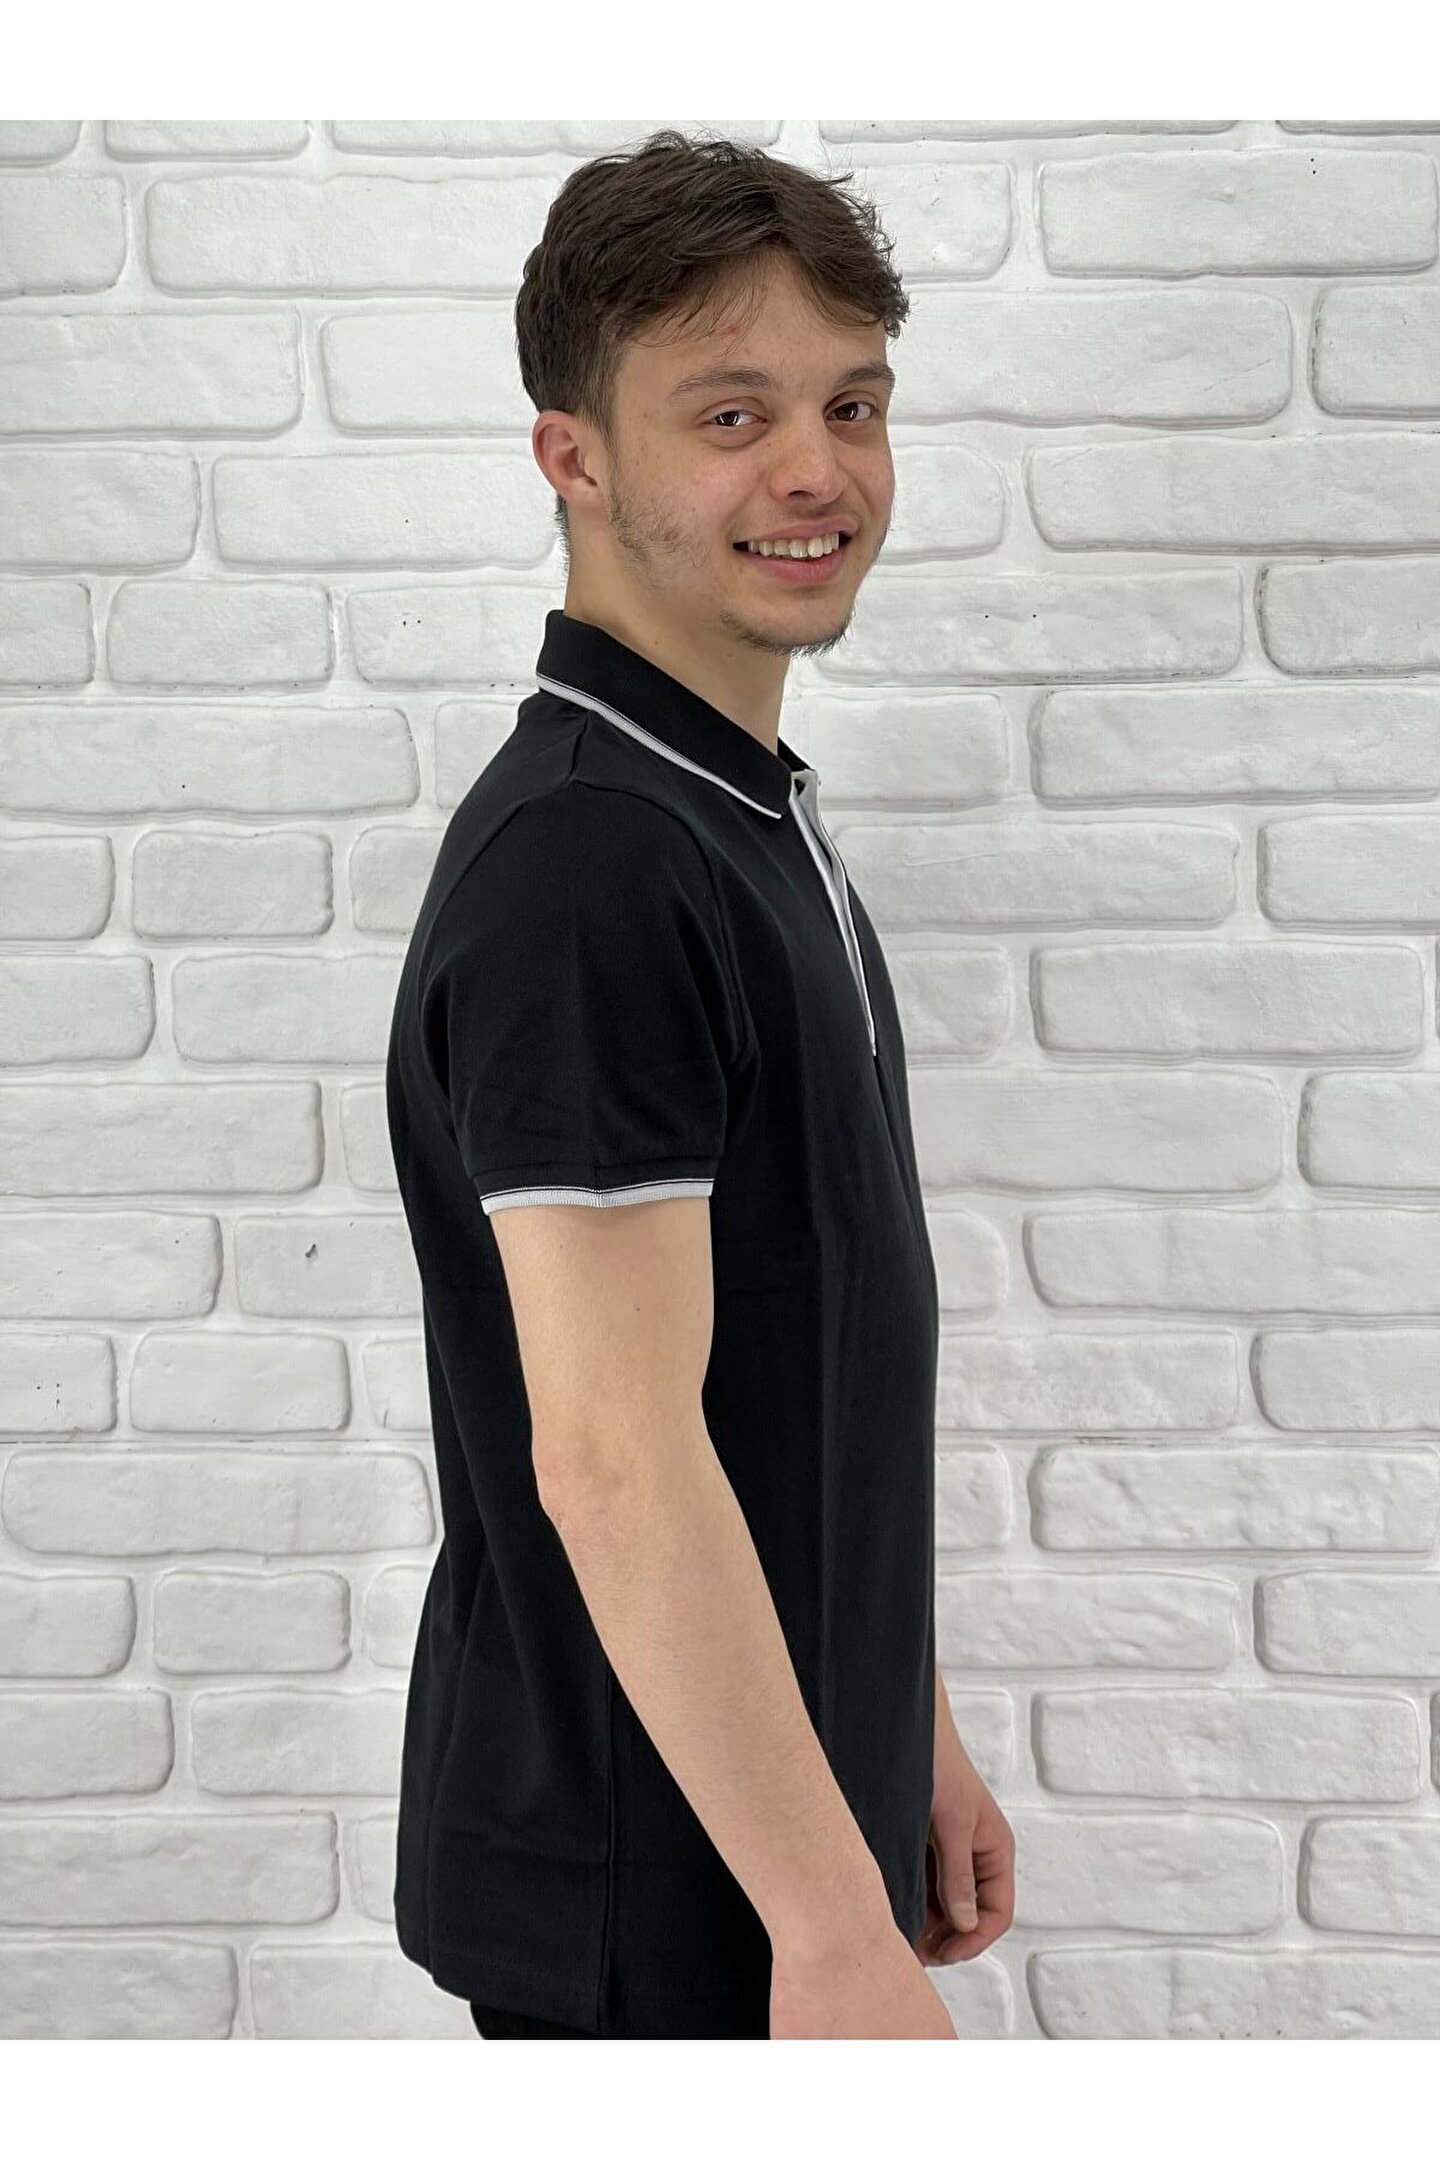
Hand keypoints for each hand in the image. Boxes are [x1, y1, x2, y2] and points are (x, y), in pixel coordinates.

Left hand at [913, 1742, 1014, 1966]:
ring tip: (899, 1934)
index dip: (973, 1939)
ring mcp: (950, 1853)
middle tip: (914, 1951)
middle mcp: (976, 1856)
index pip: (997, 1912)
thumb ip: (958, 1872)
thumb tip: (965, 1922)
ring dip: (926, 1922)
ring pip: (943, 1903)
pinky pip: (925, 1885)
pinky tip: (893, 1906)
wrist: (906, 1729)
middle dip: (945, 1936)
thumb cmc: (938, 1763)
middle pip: (969, 1914)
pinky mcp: (925, 1847)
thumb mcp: (952, 1820)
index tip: (943, 1953)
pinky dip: (912, 1900)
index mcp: (995, 1850)